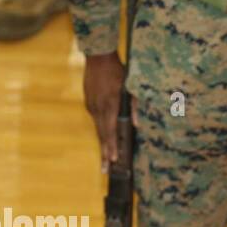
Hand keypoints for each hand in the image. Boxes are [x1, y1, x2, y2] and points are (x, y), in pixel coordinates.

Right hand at [83, 52, 125, 169]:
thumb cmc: (119, 71)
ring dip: (102, 144)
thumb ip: (134, 107)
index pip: (110, 130)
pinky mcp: (88, 103)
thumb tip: (137, 125)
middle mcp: (98, 108)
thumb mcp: (131, 87)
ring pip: (98, 129)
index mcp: (109, 104)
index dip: (111, 146)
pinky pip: (96, 119)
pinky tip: (105, 137)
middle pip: (101, 135)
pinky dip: (101, 129)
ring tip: (105, 160)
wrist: (98, 57)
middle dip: (104, 153)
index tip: (113, 159)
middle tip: (106, 170)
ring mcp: (91, 105)